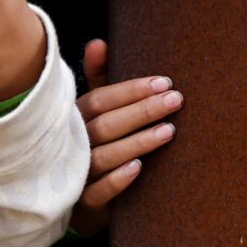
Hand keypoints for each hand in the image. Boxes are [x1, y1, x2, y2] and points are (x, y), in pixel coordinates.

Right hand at [68, 40, 182, 234]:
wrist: (72, 197)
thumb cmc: (86, 144)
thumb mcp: (90, 111)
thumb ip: (97, 79)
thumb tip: (99, 43)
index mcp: (71, 119)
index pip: (98, 100)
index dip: (129, 91)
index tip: (163, 82)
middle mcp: (70, 144)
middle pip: (104, 125)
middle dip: (141, 111)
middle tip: (175, 100)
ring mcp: (75, 174)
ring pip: (103, 156)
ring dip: (136, 142)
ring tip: (168, 131)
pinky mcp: (83, 203)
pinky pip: (98, 192)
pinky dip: (117, 180)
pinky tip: (138, 168)